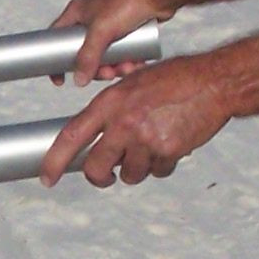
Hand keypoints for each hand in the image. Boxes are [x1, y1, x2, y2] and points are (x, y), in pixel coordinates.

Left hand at [38, 58, 232, 188]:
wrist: (213, 82)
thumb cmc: (175, 80)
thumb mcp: (133, 83)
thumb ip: (114, 110)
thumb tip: (100, 140)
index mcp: (110, 102)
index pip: (71, 136)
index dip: (54, 160)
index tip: (46, 178)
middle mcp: (123, 122)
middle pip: (96, 167)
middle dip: (99, 178)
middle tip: (106, 176)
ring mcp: (145, 139)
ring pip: (130, 175)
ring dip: (138, 169)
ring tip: (151, 147)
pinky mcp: (167, 152)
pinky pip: (157, 172)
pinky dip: (162, 165)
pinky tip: (170, 145)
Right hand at [54, 0, 174, 84]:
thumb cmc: (127, 2)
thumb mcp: (101, 31)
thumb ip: (88, 57)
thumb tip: (79, 80)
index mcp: (77, 13)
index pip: (57, 39)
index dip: (56, 60)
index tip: (60, 79)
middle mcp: (91, 19)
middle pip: (85, 53)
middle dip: (97, 68)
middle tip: (107, 74)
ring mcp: (109, 25)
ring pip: (105, 55)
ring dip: (115, 66)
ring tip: (127, 68)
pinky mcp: (126, 30)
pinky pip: (121, 52)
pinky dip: (126, 60)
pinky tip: (135, 64)